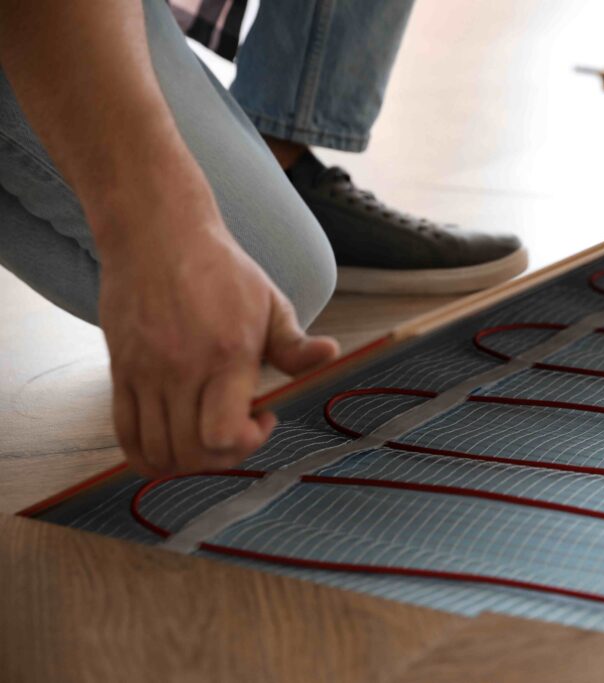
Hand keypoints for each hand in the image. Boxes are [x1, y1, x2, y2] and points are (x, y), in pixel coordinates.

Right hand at [96, 177, 338, 478]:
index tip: (263, 416)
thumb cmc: (221, 270)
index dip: (247, 443)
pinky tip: (172, 442)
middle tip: (237, 430)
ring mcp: (145, 373)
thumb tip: (331, 354)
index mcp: (227, 355)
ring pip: (157, 451)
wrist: (157, 235)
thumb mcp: (270, 303)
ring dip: (186, 462)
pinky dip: (147, 455)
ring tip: (206, 435)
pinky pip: (125, 435)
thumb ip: (296, 345)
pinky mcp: (120, 372)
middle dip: (223, 457)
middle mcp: (181, 369)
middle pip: (193, 452)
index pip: (223, 434)